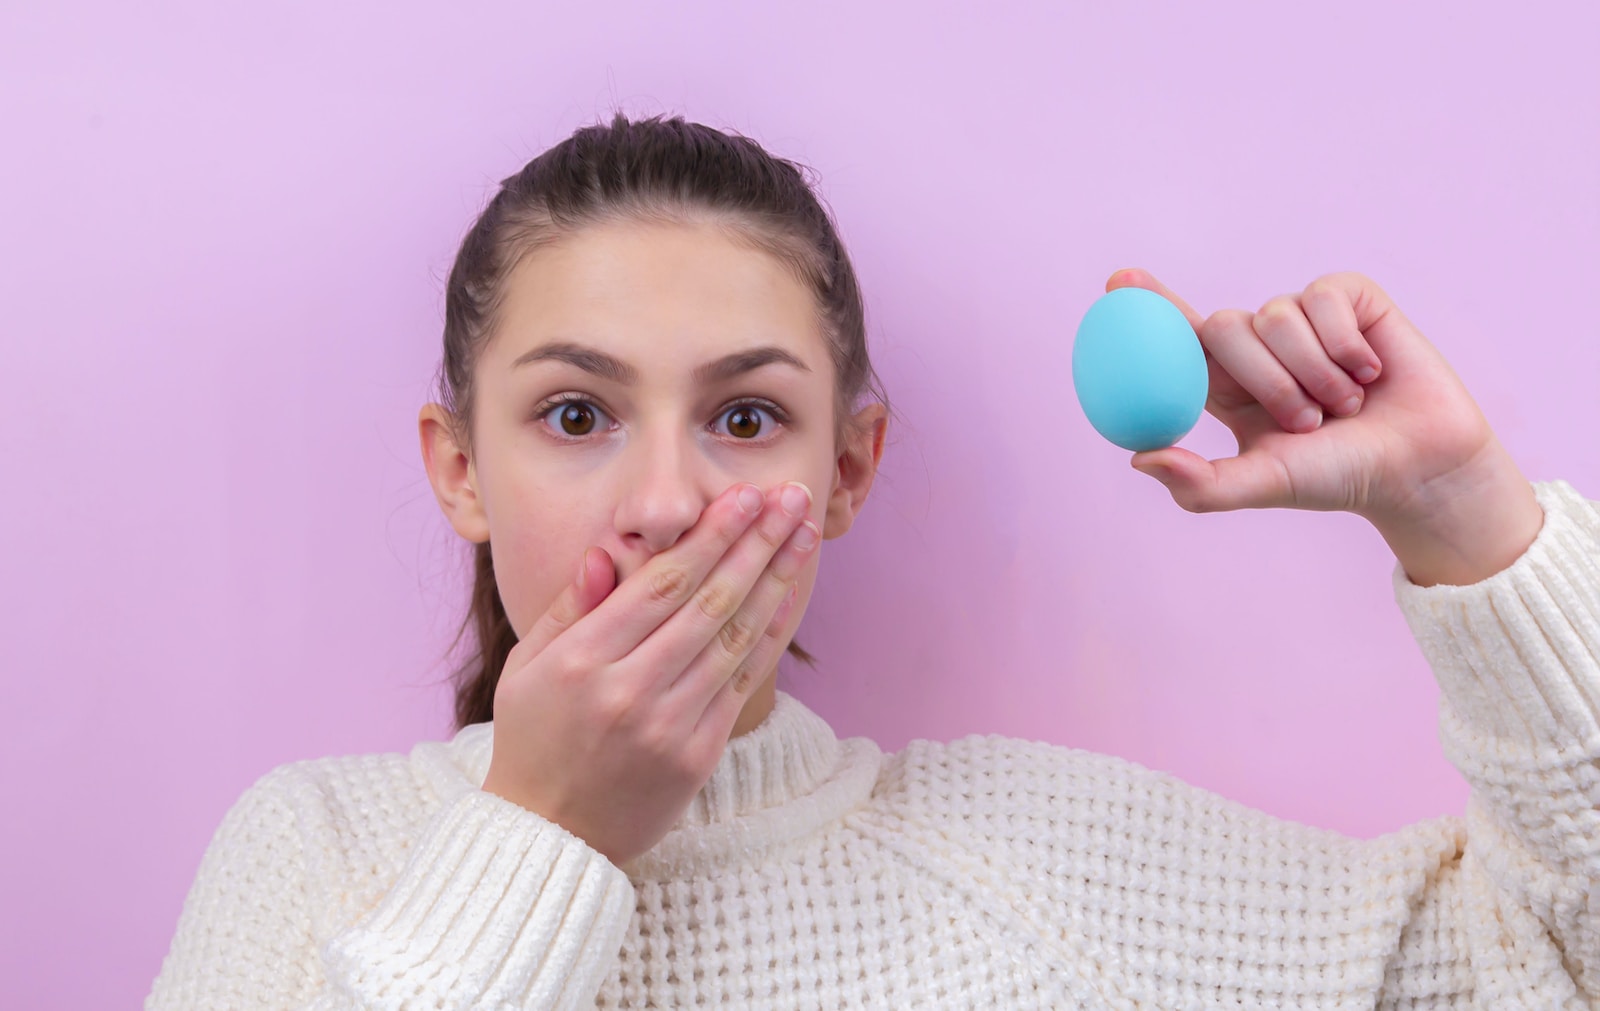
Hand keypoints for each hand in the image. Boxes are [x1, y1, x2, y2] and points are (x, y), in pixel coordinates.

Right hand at [480, 481, 818, 865]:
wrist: (552, 835)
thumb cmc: (534, 738)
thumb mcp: (525, 668)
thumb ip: (567, 608)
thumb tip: (603, 553)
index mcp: (582, 662)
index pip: (660, 584)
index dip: (709, 535)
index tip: (743, 497)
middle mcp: (629, 691)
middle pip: (708, 601)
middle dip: (755, 541)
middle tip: (788, 496)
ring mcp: (668, 725)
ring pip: (734, 637)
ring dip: (775, 577)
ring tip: (802, 532)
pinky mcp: (698, 754)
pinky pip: (742, 681)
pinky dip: (770, 634)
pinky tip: (789, 594)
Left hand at [1109, 268, 1506, 524]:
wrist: (1416, 466)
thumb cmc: (1337, 477)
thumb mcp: (1263, 483)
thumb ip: (1201, 482)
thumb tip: (1139, 457)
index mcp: (1226, 385)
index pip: (1177, 335)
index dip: (1147, 303)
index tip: (1118, 281)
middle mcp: (1259, 346)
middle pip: (1223, 327)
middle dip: (1266, 381)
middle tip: (1307, 421)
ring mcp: (1303, 318)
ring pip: (1276, 316)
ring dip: (1314, 373)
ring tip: (1345, 405)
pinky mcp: (1349, 298)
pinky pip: (1323, 299)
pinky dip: (1345, 345)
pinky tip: (1371, 371)